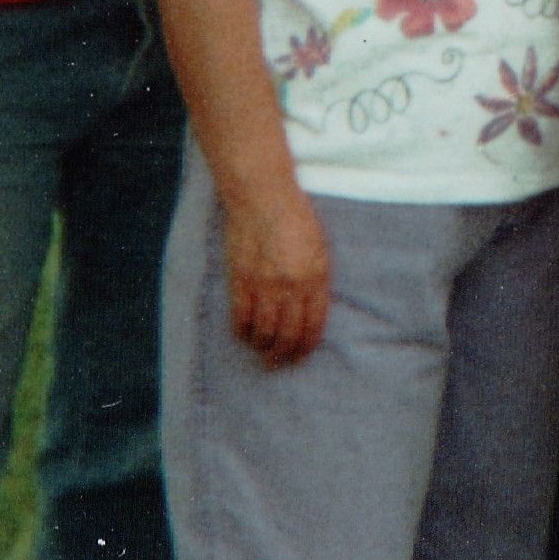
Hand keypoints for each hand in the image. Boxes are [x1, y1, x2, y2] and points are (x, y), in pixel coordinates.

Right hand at [224, 189, 332, 365]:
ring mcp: (264, 285)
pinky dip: (243, 333)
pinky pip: (241, 319)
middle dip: (284, 355)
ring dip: (263, 348)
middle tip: (279, 362)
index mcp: (315, 277)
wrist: (263, 197)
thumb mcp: (318, 248)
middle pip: (288, 335)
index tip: (301, 355)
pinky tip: (245, 335)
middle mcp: (290, 286)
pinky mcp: (240, 280)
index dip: (306, 346)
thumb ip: (316, 280)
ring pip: (264, 333)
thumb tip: (310, 310)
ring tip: (262, 353)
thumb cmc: (295, 217)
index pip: (313, 325)